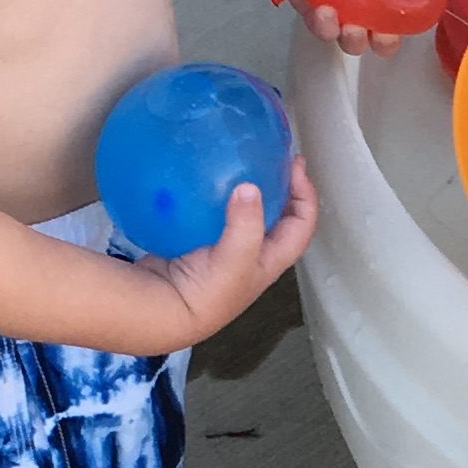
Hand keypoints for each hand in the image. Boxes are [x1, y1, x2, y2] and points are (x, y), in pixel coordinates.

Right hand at [155, 146, 317, 339]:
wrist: (162, 310)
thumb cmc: (204, 293)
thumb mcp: (233, 261)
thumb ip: (245, 227)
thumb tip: (250, 187)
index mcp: (269, 260)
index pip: (302, 224)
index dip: (306, 194)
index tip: (295, 164)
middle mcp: (253, 255)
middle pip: (279, 216)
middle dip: (282, 187)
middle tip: (274, 157)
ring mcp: (226, 249)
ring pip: (248, 213)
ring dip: (250, 189)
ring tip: (244, 162)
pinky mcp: (200, 243)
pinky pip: (215, 212)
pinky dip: (216, 195)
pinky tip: (205, 178)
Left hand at [267, 0, 428, 50]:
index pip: (407, 12)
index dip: (409, 23)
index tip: (405, 20)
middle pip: (383, 37)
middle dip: (384, 43)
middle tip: (379, 33)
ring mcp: (342, 8)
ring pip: (353, 40)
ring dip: (354, 39)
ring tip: (350, 25)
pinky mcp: (314, 13)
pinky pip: (323, 31)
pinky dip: (325, 26)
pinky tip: (324, 11)